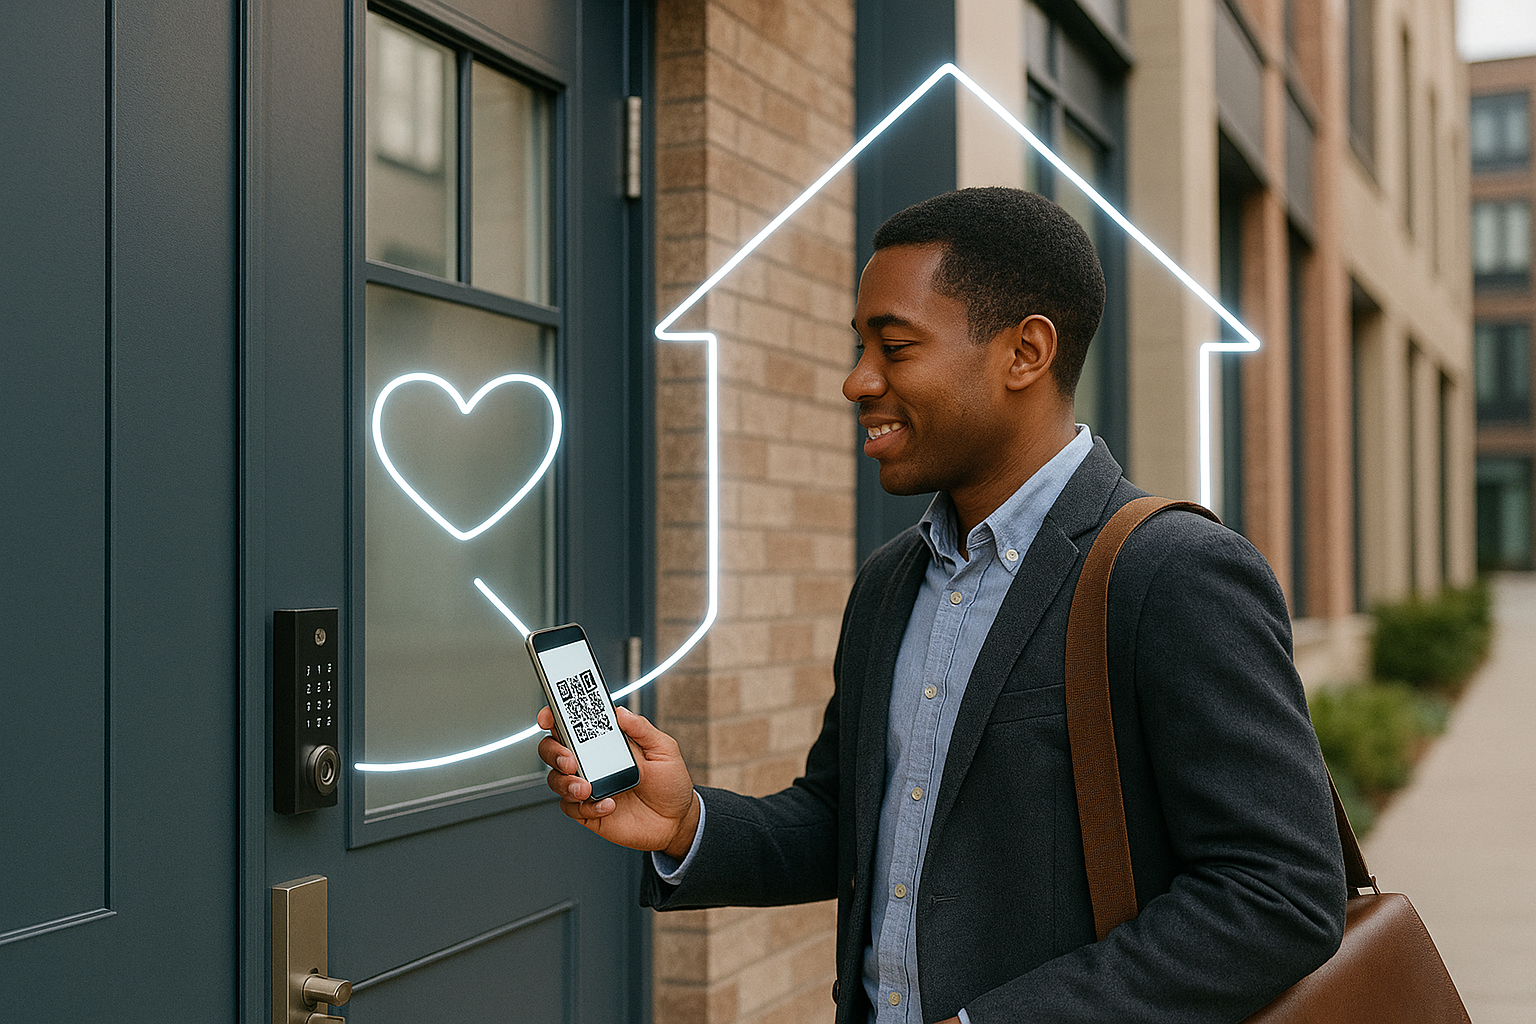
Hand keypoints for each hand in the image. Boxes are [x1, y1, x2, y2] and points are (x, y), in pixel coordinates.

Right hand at [537, 705, 700, 858]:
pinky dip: (587, 807)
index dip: (554, 715)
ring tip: (587, 788)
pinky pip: (572, 807)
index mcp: (606, 741)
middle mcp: (591, 761)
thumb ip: (642, 729)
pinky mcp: (588, 811)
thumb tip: (620, 713)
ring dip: (566, 783)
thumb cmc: (669, 782)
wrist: (675, 820)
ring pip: (556, 779)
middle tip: (570, 760)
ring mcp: (587, 786)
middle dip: (554, 752)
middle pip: (552, 749)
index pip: (572, 723)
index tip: (549, 716)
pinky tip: (608, 805)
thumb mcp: (664, 749)